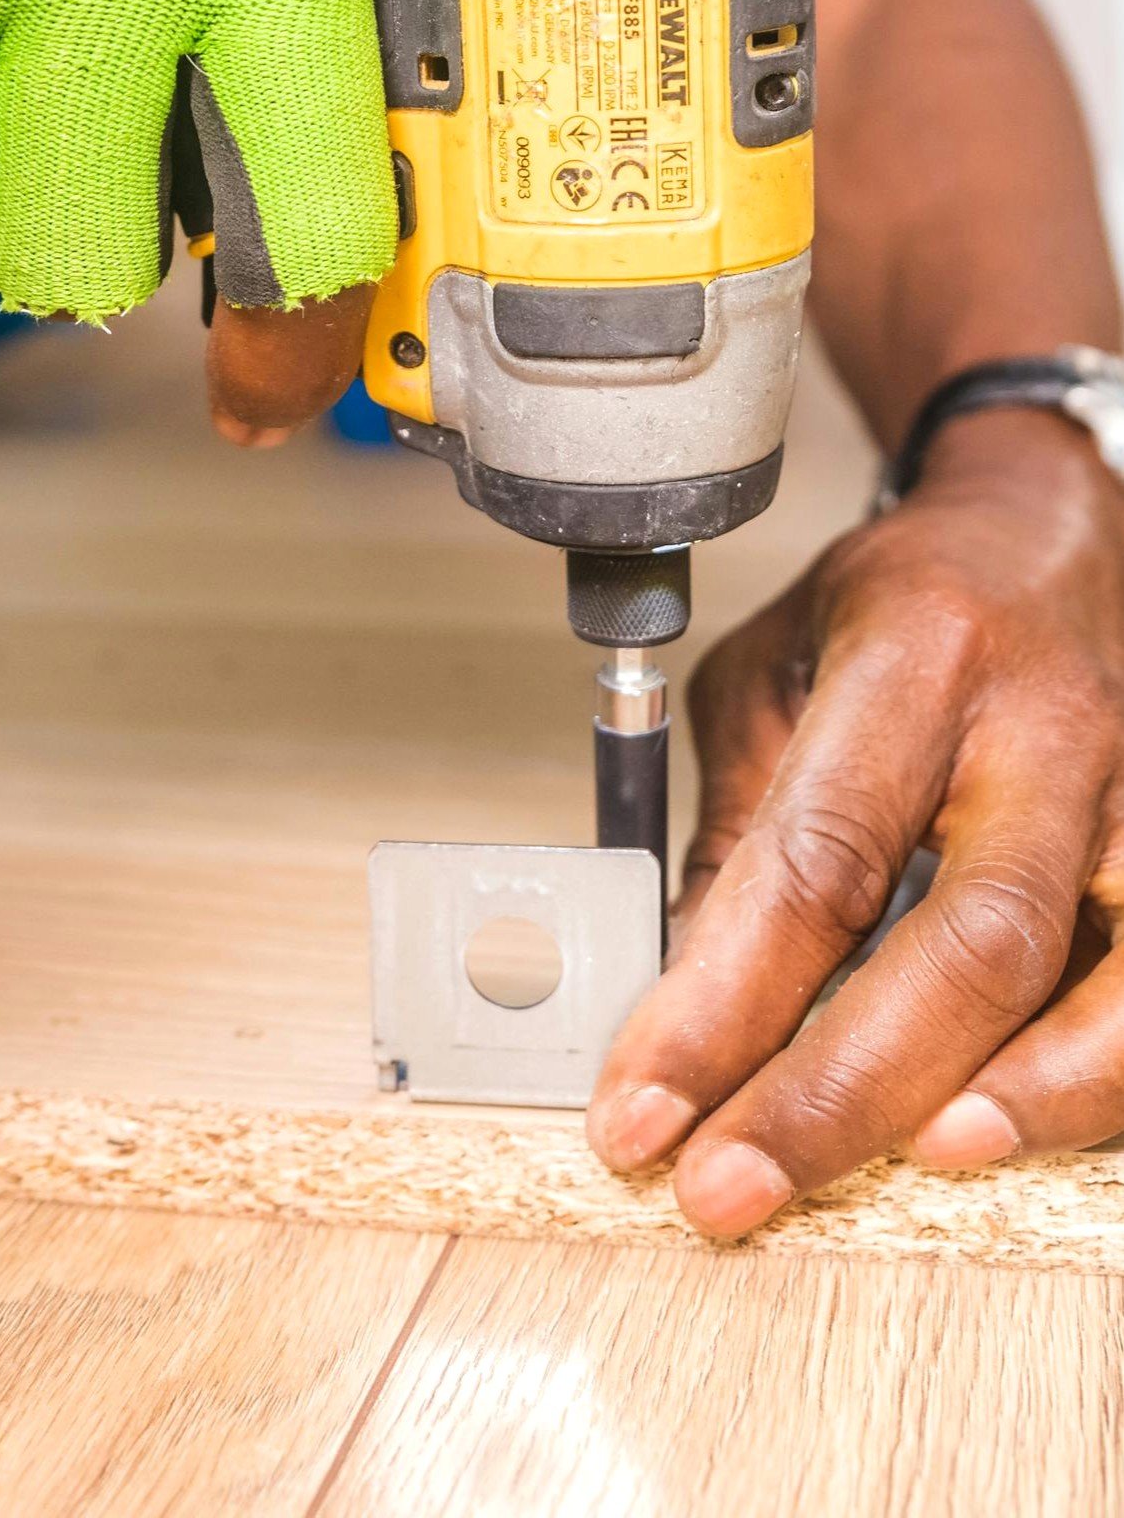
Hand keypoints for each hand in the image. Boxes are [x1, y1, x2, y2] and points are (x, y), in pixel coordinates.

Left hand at [587, 408, 1123, 1234]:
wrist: (1051, 530)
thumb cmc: (904, 606)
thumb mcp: (776, 672)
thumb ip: (737, 832)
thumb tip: (680, 1008)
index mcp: (916, 656)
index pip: (814, 855)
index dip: (721, 1001)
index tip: (638, 1108)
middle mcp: (1047, 723)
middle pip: (971, 936)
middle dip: (843, 1088)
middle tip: (730, 1185)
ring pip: (1112, 975)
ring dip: (1017, 1098)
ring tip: (913, 1165)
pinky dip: (1096, 1076)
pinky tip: (1009, 1122)